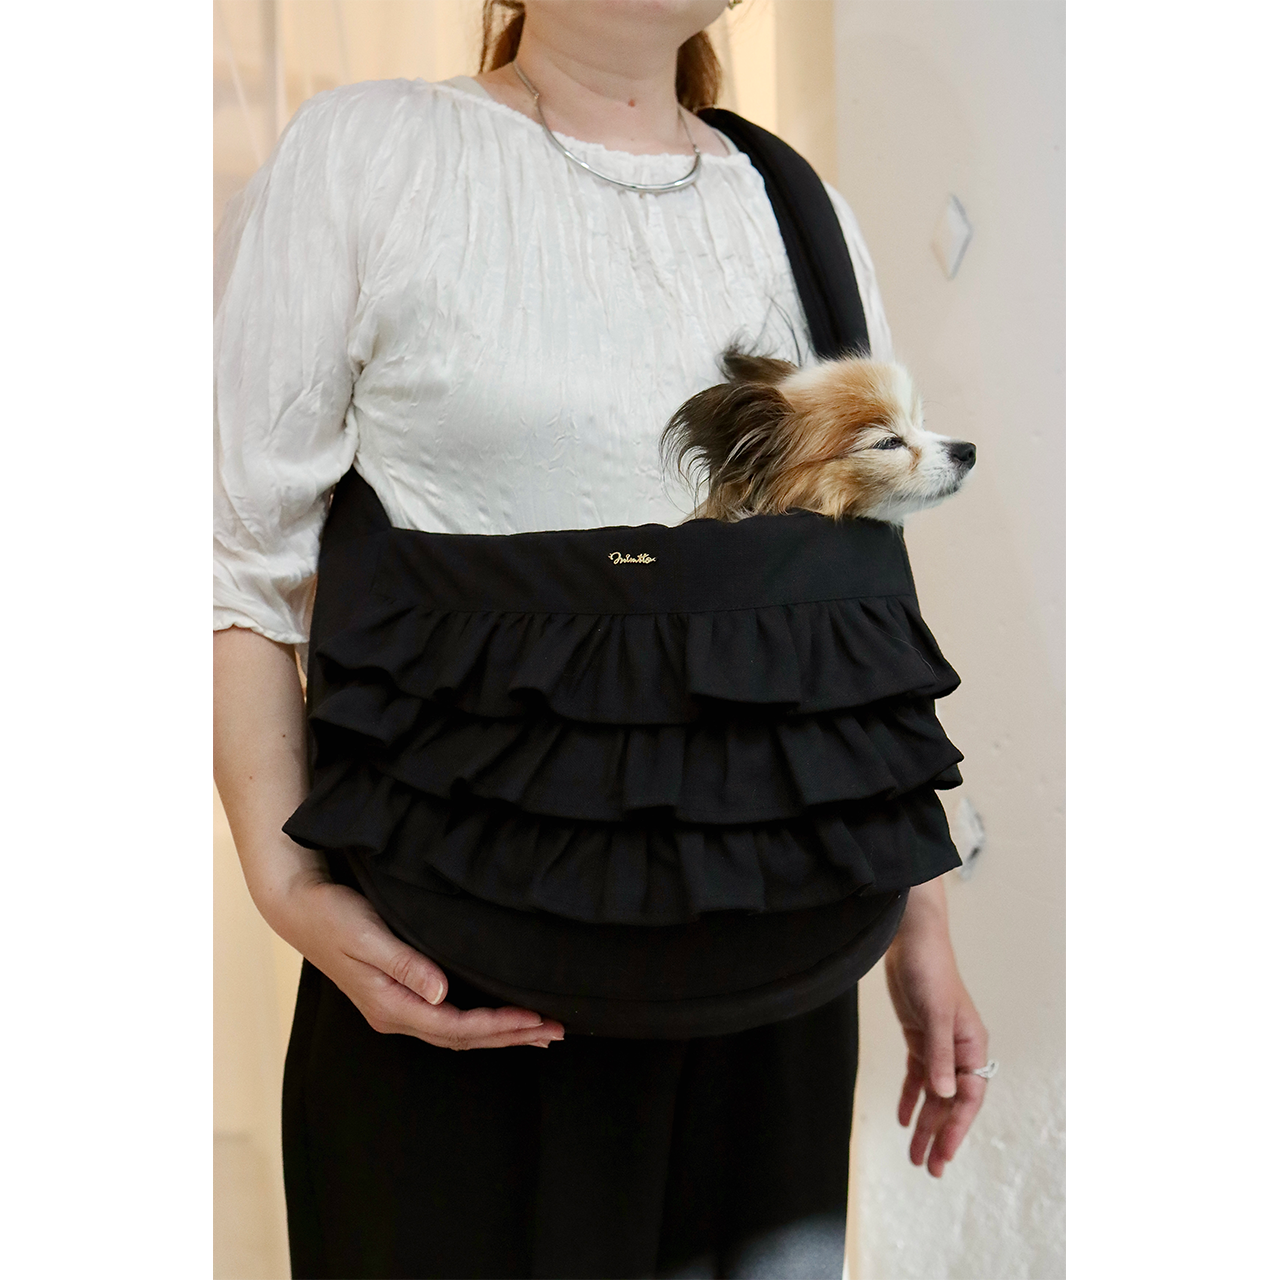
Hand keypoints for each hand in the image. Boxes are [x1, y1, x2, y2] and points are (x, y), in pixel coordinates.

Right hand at [273, 875, 564, 1050]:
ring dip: (499, 1033)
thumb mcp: (368, 936)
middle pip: (462, 1036)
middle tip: (555, 1032)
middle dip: (510, 1035)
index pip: (456, 1026)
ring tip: (539, 1033)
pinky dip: (479, 1022)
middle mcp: (394, 1015)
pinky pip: (447, 1018)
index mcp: (390, 1006)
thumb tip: (441, 993)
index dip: (498, 1025)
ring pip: (457, 1031)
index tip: (535, 1019)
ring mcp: (394, 1008)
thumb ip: (405, 965)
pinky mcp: (396, 995)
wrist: (298, 908)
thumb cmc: (333, 915)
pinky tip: (497, 1018)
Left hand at [884, 880, 988, 1176]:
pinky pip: (918, 1076)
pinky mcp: (920, 1037)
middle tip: (930, 1170)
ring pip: (934, 1094)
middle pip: (951, 1102)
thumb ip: (939, 1054)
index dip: (956, 1127)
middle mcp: (959, 1050)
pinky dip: (912, 1098)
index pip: (968, 1096)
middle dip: (941, 1135)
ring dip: (925, 1123)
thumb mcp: (934, 1013)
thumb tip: (945, 1094)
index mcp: (972, 1046)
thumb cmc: (930, 971)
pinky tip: (905, 1120)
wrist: (911, 939)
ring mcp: (939, 1045)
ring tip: (915, 1156)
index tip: (944, 1154)